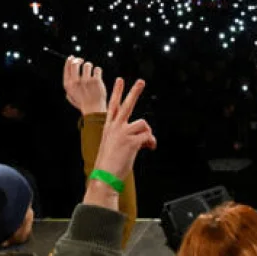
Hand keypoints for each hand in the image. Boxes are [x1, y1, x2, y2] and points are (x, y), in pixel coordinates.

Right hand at [64, 56, 107, 114]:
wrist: (94, 110)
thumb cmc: (83, 102)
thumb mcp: (71, 95)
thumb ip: (68, 84)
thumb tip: (68, 69)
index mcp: (68, 84)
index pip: (67, 67)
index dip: (70, 60)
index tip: (73, 57)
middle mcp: (76, 82)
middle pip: (75, 63)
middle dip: (79, 60)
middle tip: (82, 61)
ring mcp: (86, 81)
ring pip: (87, 65)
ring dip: (90, 67)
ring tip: (91, 72)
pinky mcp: (96, 81)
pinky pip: (97, 69)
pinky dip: (98, 71)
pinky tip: (97, 76)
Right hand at [86, 78, 155, 209]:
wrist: (105, 175)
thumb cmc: (109, 163)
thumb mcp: (113, 145)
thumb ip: (126, 136)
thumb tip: (144, 137)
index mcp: (109, 127)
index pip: (113, 105)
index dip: (117, 92)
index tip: (119, 80)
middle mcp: (115, 127)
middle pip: (127, 105)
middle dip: (134, 92)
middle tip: (141, 81)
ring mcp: (123, 133)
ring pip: (144, 124)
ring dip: (148, 134)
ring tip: (147, 144)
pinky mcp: (131, 141)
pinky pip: (148, 136)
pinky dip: (151, 142)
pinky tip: (149, 148)